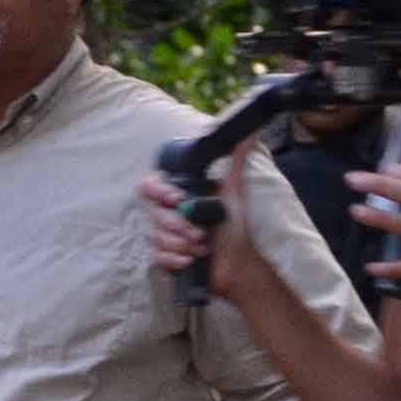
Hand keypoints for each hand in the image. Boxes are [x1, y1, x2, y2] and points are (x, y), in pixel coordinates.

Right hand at [135, 164, 271, 301]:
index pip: (151, 185)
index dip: (160, 191)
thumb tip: (249, 136)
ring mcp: (164, 235)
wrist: (237, 263)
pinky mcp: (164, 256)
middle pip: (153, 213)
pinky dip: (175, 258)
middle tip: (200, 232)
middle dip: (178, 225)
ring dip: (181, 243)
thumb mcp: (234, 192)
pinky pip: (157, 256)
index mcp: (180, 194)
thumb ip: (236, 162)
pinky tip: (190, 259)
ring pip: (156, 236)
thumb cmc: (235, 229)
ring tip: (202, 246)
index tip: (178, 199)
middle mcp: (168, 213)